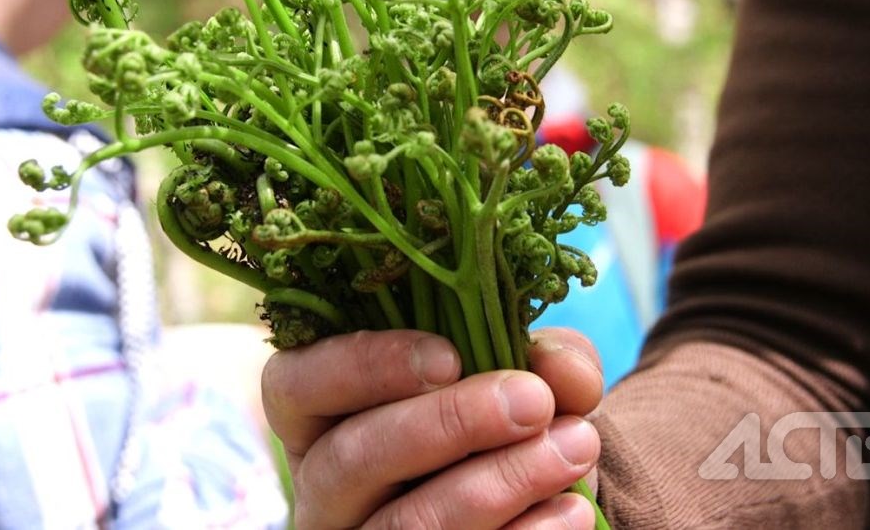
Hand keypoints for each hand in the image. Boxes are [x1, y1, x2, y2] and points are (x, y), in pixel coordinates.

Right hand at [262, 327, 603, 528]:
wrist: (537, 507)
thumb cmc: (503, 425)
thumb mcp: (517, 378)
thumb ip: (543, 361)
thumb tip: (561, 370)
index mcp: (322, 416)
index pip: (295, 384)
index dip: (361, 366)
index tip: (449, 357)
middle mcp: (324, 488)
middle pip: (351, 457)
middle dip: (448, 423)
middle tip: (531, 402)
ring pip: (404, 525)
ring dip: (496, 483)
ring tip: (575, 447)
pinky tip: (572, 511)